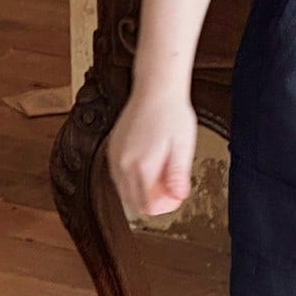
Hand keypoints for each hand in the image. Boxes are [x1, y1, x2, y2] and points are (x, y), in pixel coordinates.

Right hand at [105, 87, 197, 217]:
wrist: (155, 89)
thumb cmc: (171, 112)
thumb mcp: (184, 146)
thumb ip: (178, 175)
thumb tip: (178, 196)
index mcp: (142, 165)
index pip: (148, 206)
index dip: (165, 206)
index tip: (175, 196)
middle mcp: (123, 164)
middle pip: (134, 203)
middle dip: (153, 201)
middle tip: (170, 187)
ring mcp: (115, 157)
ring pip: (124, 192)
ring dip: (142, 190)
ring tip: (161, 174)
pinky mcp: (112, 149)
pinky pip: (118, 177)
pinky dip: (132, 179)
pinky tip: (147, 167)